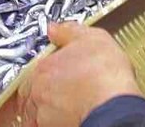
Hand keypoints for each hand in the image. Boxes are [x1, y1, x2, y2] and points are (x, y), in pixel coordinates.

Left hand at [18, 22, 142, 126]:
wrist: (115, 108)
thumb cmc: (105, 77)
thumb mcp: (92, 38)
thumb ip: (68, 31)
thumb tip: (55, 28)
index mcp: (43, 69)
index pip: (33, 71)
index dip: (44, 73)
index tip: (55, 75)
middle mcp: (38, 94)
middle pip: (29, 95)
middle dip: (39, 95)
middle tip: (57, 95)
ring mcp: (45, 117)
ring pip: (34, 116)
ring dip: (43, 113)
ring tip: (62, 111)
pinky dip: (52, 124)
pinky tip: (67, 121)